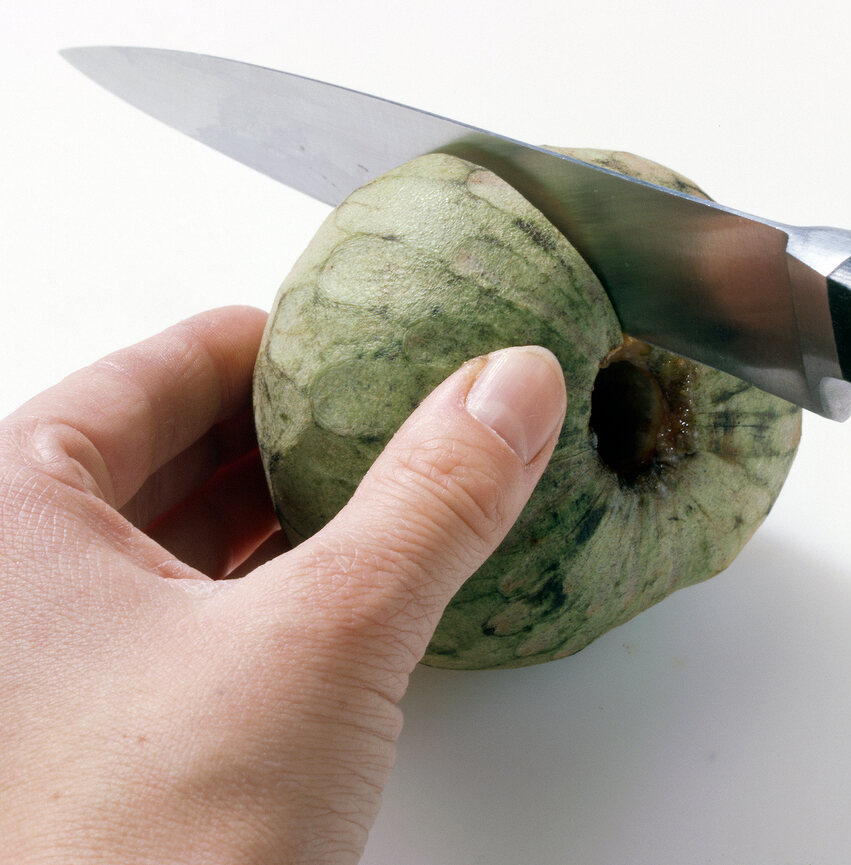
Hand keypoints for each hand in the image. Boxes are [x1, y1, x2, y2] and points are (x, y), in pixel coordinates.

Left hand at [0, 307, 566, 862]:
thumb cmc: (146, 857)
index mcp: (10, 520)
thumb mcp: (325, 638)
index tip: (343, 328)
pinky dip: (269, 581)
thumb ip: (431, 499)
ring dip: (281, 503)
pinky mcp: (108, 733)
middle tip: (378, 397)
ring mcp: (51, 665)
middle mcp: (13, 586)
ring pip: (179, 536)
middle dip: (283, 422)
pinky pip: (192, 613)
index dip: (262, 340)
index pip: (151, 372)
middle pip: (164, 448)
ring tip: (376, 477)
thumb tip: (511, 387)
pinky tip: (341, 581)